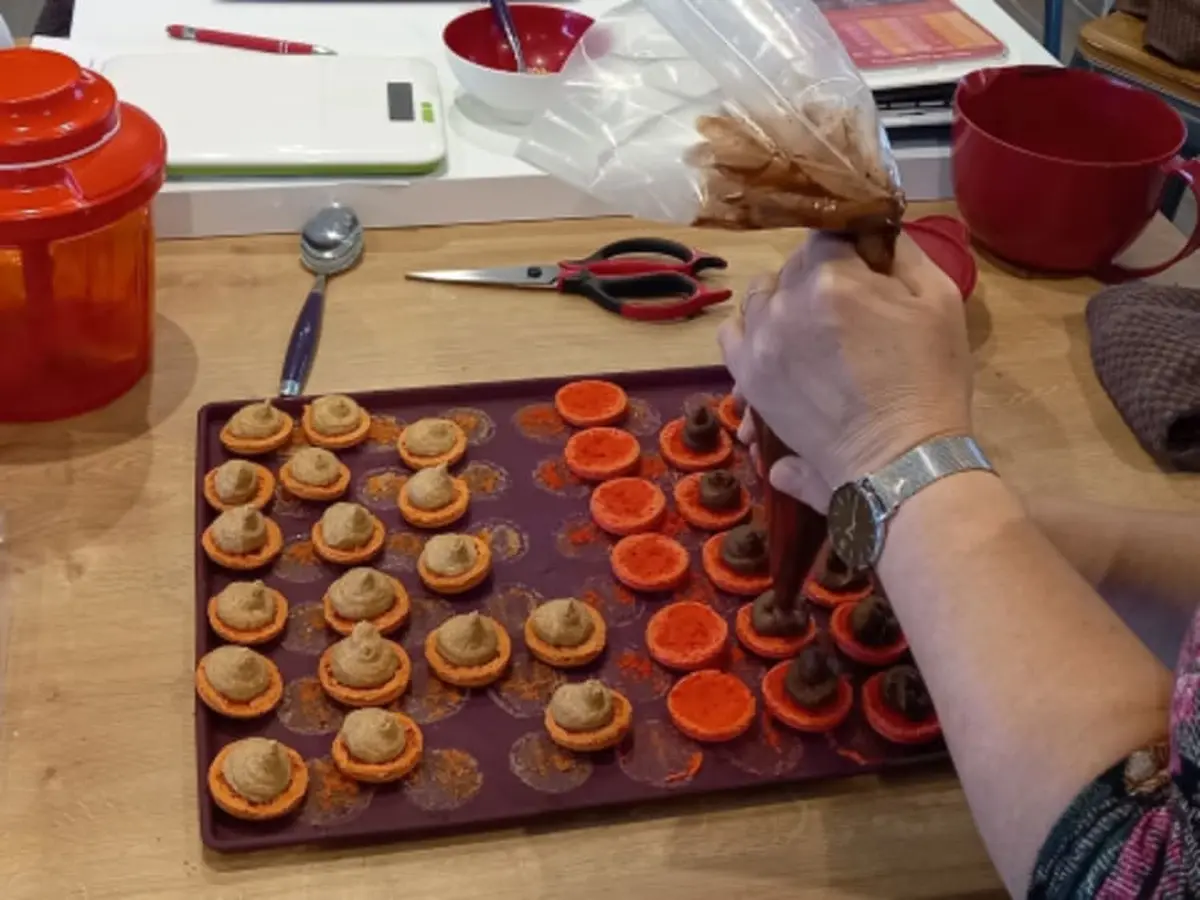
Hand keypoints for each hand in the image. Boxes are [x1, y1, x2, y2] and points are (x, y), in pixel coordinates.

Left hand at [718, 231, 972, 509]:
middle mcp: (784, 304)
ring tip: (813, 332)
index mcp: (832, 277)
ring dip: (783, 304)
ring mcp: (759, 342)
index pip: (828, 233)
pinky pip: (731, 336)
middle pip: (791, 267)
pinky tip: (777, 347)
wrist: (901, 461)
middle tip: (850, 311)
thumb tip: (871, 229)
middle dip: (818, 278)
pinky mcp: (747, 378)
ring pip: (760, 298)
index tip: (866, 269)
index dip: (849, 249)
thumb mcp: (939, 300)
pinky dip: (751, 334)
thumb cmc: (931, 381)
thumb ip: (902, 252)